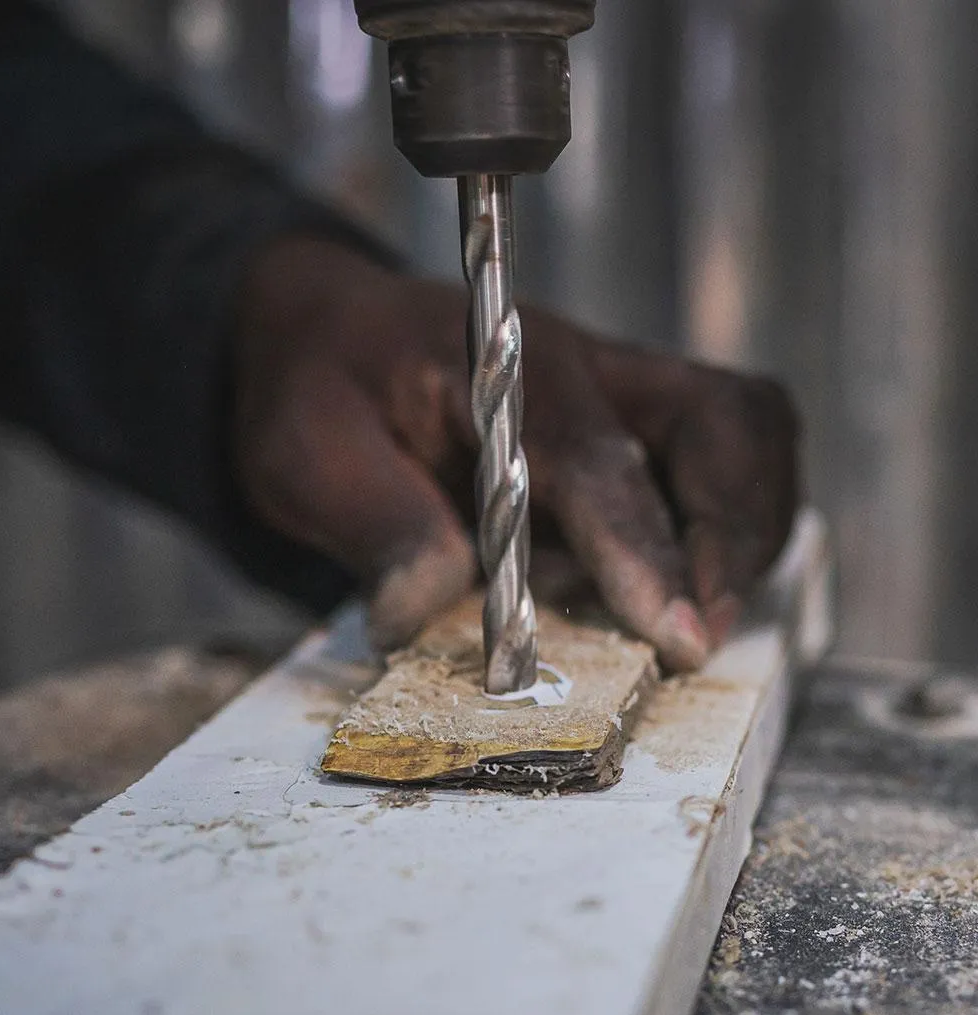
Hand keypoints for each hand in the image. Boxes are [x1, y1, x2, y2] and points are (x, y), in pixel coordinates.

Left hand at [233, 236, 798, 670]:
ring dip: (750, 529)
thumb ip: (374, 525)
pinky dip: (736, 519)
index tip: (675, 635)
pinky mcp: (638, 423)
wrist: (332, 336)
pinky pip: (731, 453)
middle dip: (736, 536)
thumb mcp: (305, 453)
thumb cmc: (320, 389)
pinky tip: (682, 580)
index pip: (601, 463)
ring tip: (696, 615)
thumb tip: (424, 613)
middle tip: (696, 635)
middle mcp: (588, 368)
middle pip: (723, 422)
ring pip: (748, 431)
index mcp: (506, 369)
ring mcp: (624, 389)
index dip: (646, 555)